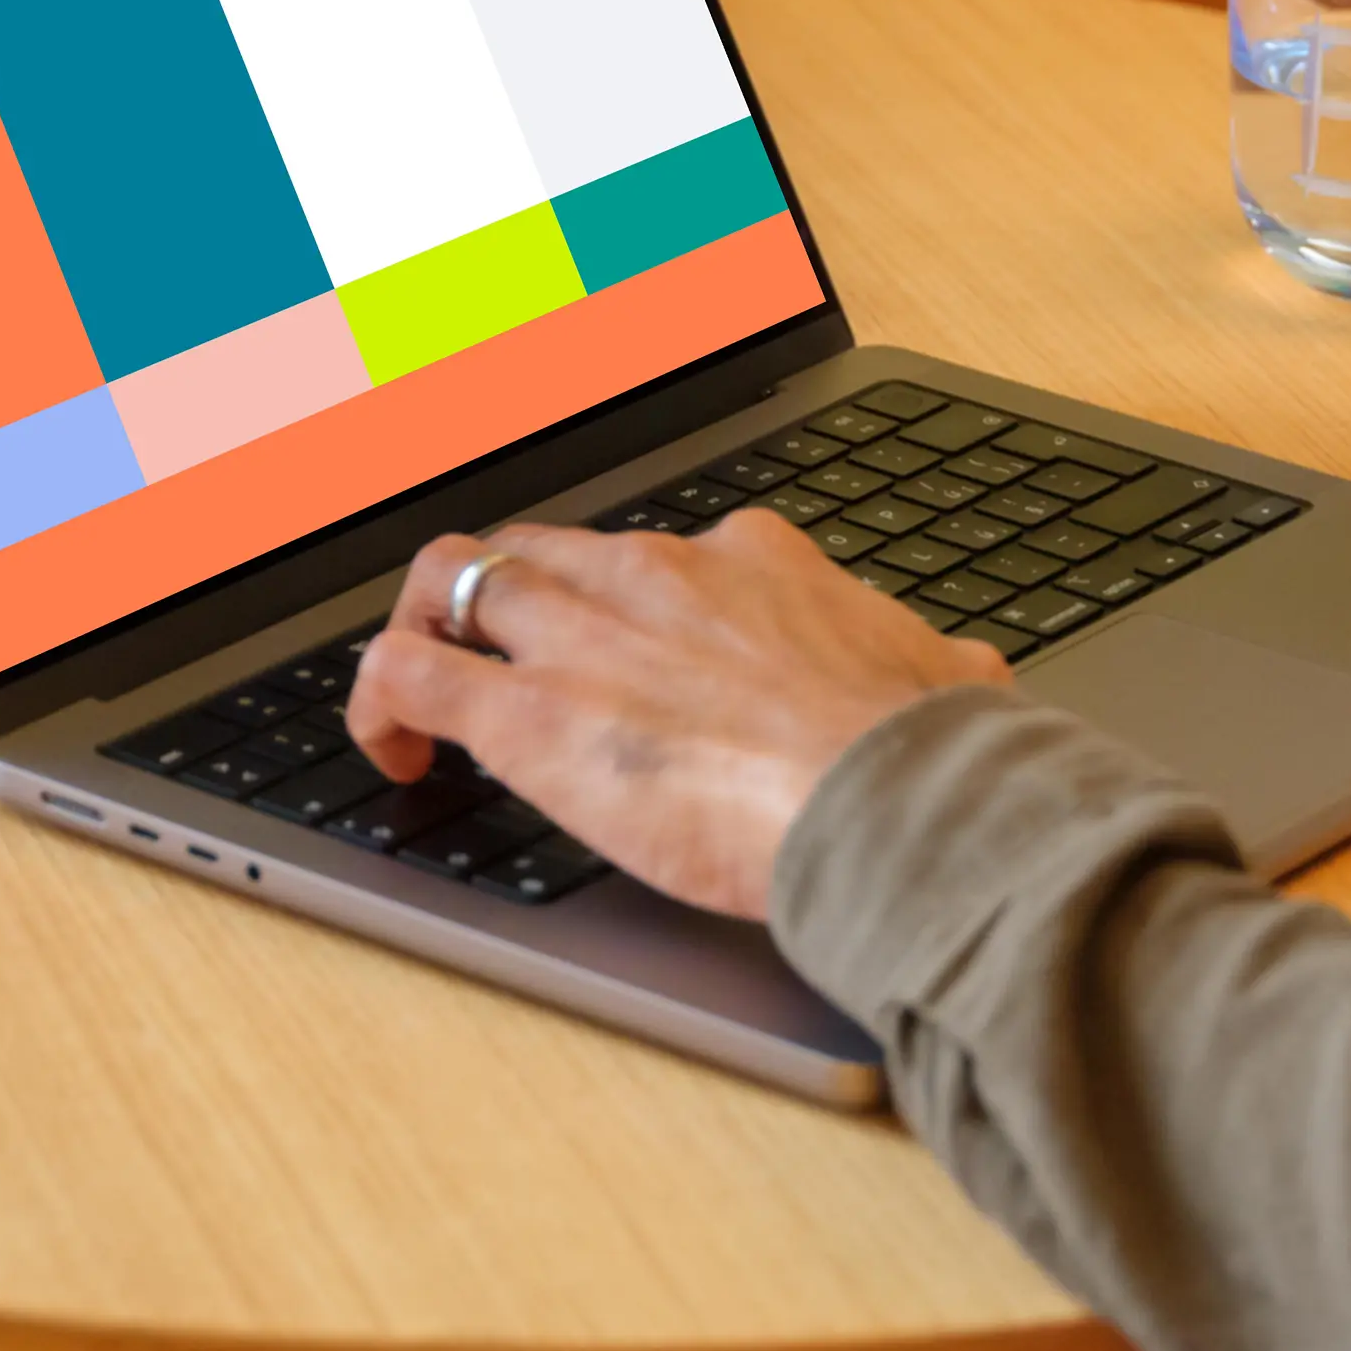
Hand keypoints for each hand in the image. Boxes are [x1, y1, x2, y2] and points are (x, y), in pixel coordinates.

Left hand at [345, 511, 1008, 920]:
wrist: (893, 800)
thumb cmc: (927, 757)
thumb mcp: (946, 685)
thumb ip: (939, 676)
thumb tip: (972, 686)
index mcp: (754, 562)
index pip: (662, 553)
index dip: (630, 600)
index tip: (626, 645)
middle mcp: (655, 574)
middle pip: (546, 550)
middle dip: (512, 597)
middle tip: (506, 660)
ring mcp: (582, 633)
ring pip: (460, 579)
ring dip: (433, 626)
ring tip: (425, 692)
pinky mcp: (526, 712)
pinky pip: (408, 671)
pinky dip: (378, 702)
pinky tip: (390, 752)